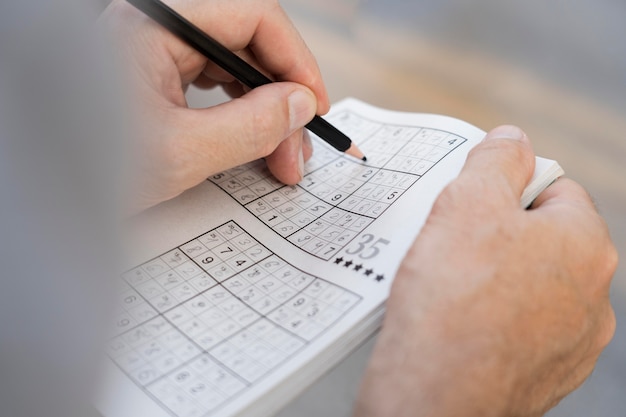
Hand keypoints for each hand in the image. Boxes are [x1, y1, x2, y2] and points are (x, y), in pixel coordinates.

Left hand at [100, 0, 328, 211]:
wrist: (33, 186)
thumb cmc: (83, 167)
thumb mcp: (178, 152)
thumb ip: (249, 126)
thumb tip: (298, 105)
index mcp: (156, 24)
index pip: (254, 17)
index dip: (296, 61)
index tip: (314, 106)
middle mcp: (156, 27)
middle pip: (247, 44)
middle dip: (281, 98)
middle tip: (295, 152)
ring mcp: (153, 49)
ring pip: (233, 65)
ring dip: (264, 109)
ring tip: (277, 155)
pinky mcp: (153, 73)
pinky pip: (212, 82)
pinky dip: (238, 112)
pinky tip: (248, 140)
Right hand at [354, 126, 616, 416]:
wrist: (436, 392)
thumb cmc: (453, 300)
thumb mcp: (469, 201)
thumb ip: (496, 161)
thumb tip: (514, 140)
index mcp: (584, 245)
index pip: (555, 191)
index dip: (510, 187)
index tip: (476, 200)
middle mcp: (591, 297)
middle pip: (543, 241)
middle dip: (501, 235)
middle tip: (454, 242)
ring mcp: (571, 343)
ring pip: (531, 288)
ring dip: (497, 278)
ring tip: (451, 285)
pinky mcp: (544, 375)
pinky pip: (520, 329)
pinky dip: (495, 320)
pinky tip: (460, 322)